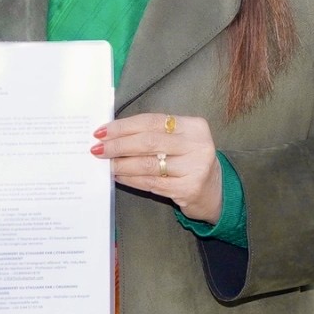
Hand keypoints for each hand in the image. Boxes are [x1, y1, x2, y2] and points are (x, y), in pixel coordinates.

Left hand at [93, 113, 220, 223]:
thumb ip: (154, 134)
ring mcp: (195, 168)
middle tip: (98, 149)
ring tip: (106, 164)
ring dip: (122, 164)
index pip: (152, 121)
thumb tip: (112, 134)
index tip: (102, 131)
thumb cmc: (189, 161)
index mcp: (194, 126)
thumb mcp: (179, 141)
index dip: (124, 126)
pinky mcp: (189, 189)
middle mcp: (198, 144)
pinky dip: (131, 179)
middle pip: (148, 141)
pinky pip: (151, 183)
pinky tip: (119, 177)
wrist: (215, 191)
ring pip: (148, 164)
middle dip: (118, 145)